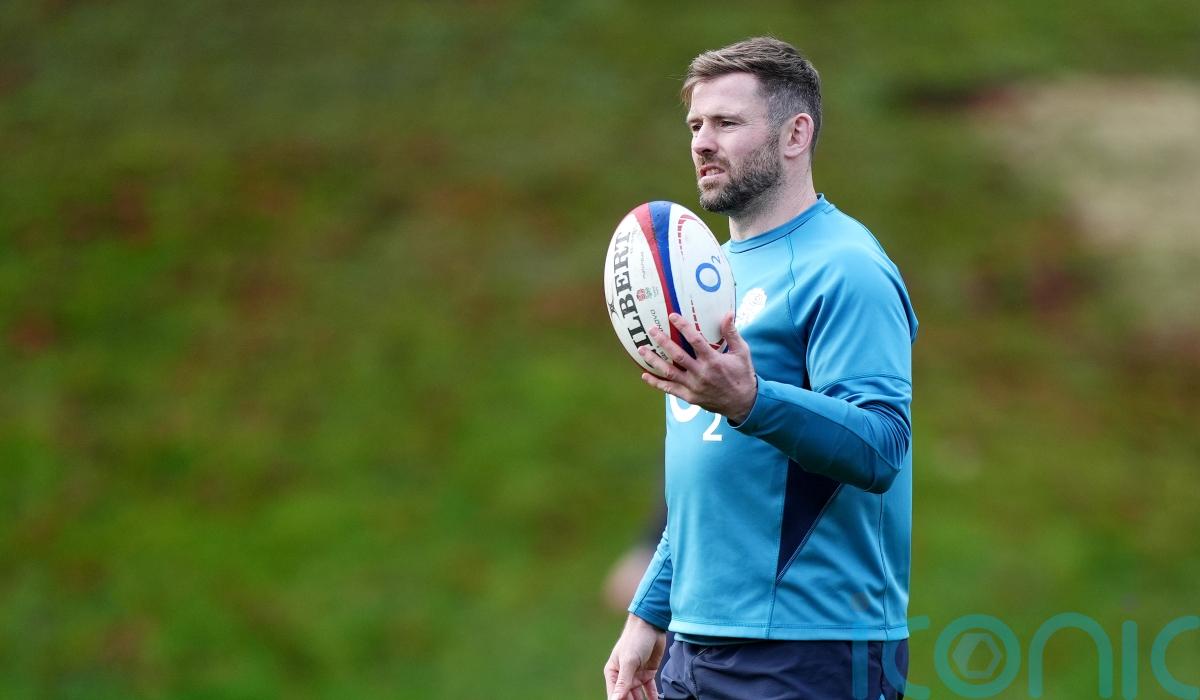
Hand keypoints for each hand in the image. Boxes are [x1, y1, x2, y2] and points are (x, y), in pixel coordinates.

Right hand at [604, 614, 665, 699]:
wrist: (651, 624)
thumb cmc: (635, 639)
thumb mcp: (629, 661)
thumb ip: (623, 682)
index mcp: (613, 673)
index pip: (614, 696)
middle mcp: (623, 676)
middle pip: (627, 698)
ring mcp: (636, 675)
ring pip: (638, 696)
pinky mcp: (648, 673)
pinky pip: (650, 690)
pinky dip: (653, 698)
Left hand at [639, 312, 756, 423]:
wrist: (743, 404)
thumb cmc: (742, 375)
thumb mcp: (742, 352)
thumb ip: (732, 333)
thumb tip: (728, 313)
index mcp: (714, 360)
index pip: (696, 341)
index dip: (683, 327)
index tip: (672, 316)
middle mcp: (701, 373)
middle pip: (677, 355)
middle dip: (662, 341)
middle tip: (651, 330)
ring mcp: (694, 386)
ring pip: (669, 372)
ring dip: (654, 360)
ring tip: (641, 349)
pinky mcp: (690, 397)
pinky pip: (670, 389)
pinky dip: (656, 383)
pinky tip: (645, 375)